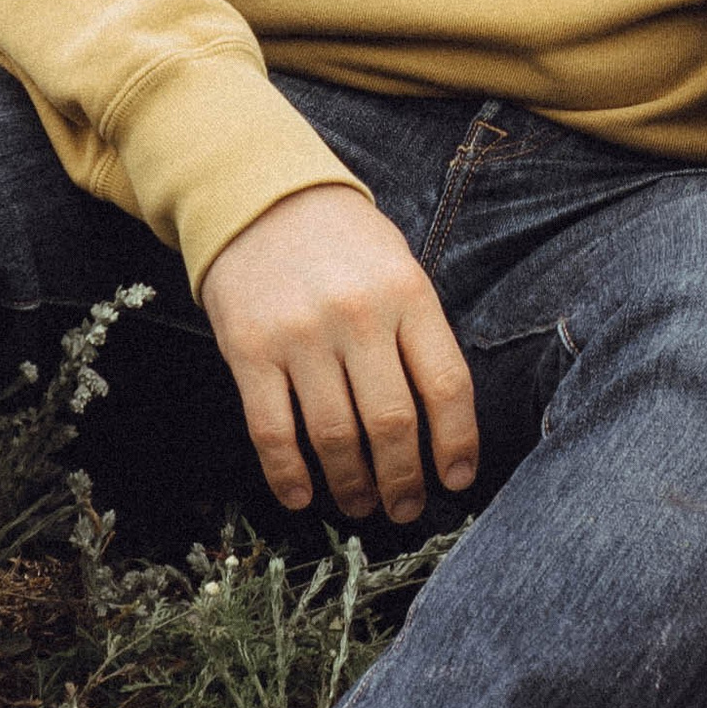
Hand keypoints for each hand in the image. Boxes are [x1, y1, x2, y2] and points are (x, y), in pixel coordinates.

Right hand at [199, 183, 478, 525]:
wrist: (260, 198)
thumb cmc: (344, 242)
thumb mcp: (399, 268)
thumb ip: (419, 334)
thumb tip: (440, 424)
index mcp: (409, 294)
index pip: (447, 385)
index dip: (457, 443)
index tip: (457, 479)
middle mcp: (359, 317)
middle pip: (392, 422)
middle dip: (404, 480)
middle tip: (406, 509)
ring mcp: (301, 336)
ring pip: (335, 436)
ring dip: (352, 485)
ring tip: (361, 505)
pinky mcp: (249, 351)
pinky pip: (272, 430)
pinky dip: (289, 474)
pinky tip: (302, 496)